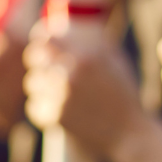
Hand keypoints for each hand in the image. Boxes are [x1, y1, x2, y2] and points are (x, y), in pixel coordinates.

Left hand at [23, 21, 144, 161]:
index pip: (47, 38)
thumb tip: (65, 28)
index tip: (44, 45)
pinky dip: (42, 106)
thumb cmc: (124, 94)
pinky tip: (59, 108)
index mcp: (87, 56)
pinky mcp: (55, 117)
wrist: (129, 133)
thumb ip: (92, 43)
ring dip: (40, 85)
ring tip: (57, 91)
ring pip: (32, 82)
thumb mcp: (116, 61)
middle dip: (39, 61)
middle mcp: (70, 74)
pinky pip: (34, 105)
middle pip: (34, 57)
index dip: (43, 41)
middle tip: (47, 68)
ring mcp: (61, 96)